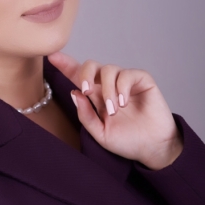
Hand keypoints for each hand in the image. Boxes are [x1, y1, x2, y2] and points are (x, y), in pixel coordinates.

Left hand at [47, 50, 182, 169]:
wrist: (152, 148)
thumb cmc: (127, 141)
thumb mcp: (100, 133)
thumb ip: (86, 115)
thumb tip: (74, 94)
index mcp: (95, 96)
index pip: (78, 76)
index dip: (65, 65)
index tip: (51, 57)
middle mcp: (108, 85)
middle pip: (91, 65)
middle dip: (84, 74)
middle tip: (86, 92)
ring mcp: (125, 81)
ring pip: (109, 69)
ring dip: (107, 90)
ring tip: (113, 110)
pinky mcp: (142, 80)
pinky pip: (127, 74)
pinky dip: (122, 87)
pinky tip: (123, 102)